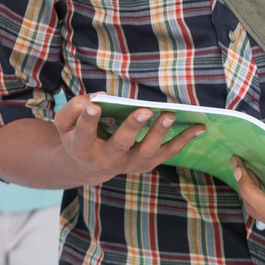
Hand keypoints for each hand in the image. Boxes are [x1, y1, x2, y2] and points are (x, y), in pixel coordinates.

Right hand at [53, 93, 204, 186]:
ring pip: (146, 152)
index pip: (84, 133)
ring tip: (171, 114)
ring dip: (160, 134)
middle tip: (144, 110)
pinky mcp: (146, 164)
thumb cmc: (78, 135)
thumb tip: (97, 99)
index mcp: (82, 147)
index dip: (88, 120)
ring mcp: (128, 164)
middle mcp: (106, 160)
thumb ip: (75, 109)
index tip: (95, 105)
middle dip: (132, 128)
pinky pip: (166, 153)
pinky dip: (183, 141)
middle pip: (119, 145)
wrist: (87, 165)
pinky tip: (199, 127)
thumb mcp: (65, 122)